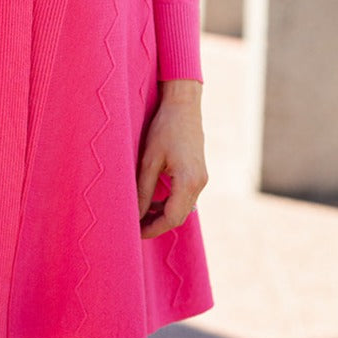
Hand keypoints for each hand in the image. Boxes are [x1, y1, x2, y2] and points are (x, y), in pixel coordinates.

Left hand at [137, 79, 206, 239]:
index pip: (172, 218)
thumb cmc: (165, 128)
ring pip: (183, 208)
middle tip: (135, 225)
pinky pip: (186, 197)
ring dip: (163, 214)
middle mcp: (199, 184)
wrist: (183, 106)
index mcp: (189, 181)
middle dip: (157, 224)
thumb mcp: (149, 159)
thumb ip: (144, 189)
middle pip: (179, 216)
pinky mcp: (199, 174)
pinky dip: (170, 203)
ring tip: (141, 213)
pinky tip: (154, 199)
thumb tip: (136, 214)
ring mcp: (202, 179)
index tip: (135, 232)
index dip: (153, 228)